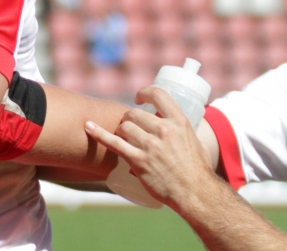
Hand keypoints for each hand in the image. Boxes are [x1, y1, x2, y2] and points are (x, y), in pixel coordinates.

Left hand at [85, 86, 218, 209]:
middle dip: (129, 119)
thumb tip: (176, 123)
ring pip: (123, 127)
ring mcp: (150, 146)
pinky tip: (88, 126)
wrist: (196, 194)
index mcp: (179, 122)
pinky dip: (98, 133)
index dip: (145, 93)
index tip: (138, 98)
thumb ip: (184, 131)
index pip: (158, 94)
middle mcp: (164, 130)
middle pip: (134, 113)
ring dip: (121, 131)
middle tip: (131, 129)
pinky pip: (113, 143)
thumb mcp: (196, 142)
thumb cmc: (198, 171)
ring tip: (125, 139)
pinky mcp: (138, 160)